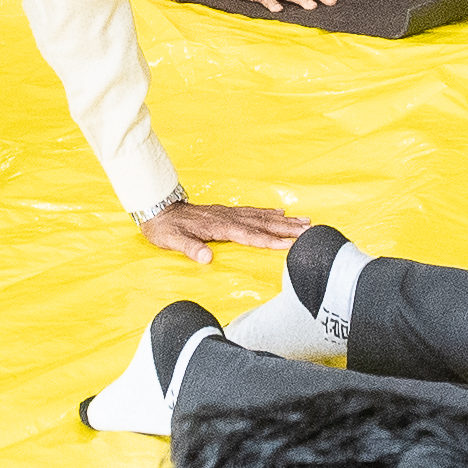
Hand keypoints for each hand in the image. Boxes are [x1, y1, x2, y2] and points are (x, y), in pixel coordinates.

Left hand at [139, 198, 307, 260]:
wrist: (157, 209)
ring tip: (305, 221)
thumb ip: (190, 249)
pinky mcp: (226, 212)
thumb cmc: (165, 229)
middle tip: (310, 229)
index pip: (250, 235)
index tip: (290, 244)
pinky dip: (269, 213)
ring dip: (284, 220)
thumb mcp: (173, 241)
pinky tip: (280, 213)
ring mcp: (228, 213)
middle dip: (287, 228)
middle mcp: (228, 217)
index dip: (270, 240)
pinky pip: (253, 212)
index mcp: (218, 226)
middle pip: (262, 223)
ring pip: (261, 216)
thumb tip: (206, 259)